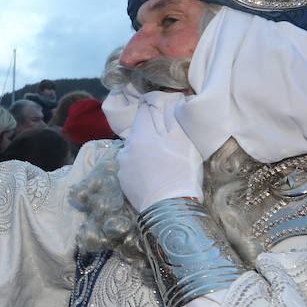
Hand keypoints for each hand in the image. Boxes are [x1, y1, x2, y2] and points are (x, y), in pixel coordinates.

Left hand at [116, 91, 203, 209]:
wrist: (171, 208)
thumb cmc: (181, 171)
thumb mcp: (183, 139)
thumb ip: (172, 117)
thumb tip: (166, 99)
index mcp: (141, 134)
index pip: (144, 110)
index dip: (154, 108)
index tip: (163, 113)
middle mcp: (127, 148)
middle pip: (139, 132)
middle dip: (151, 134)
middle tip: (169, 144)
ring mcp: (123, 166)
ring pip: (134, 151)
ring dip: (145, 152)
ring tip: (162, 163)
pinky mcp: (123, 183)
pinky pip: (132, 168)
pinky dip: (141, 168)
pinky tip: (154, 176)